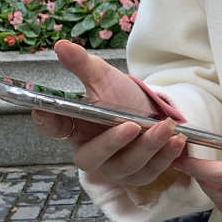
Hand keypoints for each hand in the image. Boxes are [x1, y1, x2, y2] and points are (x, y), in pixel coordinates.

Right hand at [31, 40, 186, 185]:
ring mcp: (114, 168)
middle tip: (131, 126)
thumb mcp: (104, 78)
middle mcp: (90, 152)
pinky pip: (150, 171)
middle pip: (89, 158)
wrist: (153, 112)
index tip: (44, 110)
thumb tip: (62, 46)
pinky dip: (165, 156)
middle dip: (112, 143)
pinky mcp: (138, 176)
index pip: (52, 128)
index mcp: (73, 128)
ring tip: (166, 127)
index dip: (46, 122)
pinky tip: (176, 141)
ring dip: (148, 147)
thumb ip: (83, 65)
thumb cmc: (121, 98)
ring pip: (126, 166)